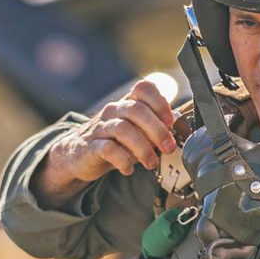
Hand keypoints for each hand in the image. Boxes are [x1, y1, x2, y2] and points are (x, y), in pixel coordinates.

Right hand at [31, 80, 176, 208]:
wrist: (78, 155)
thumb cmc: (114, 142)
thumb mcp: (136, 132)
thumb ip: (155, 129)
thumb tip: (181, 130)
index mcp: (126, 104)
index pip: (143, 89)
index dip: (160, 102)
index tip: (171, 121)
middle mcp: (112, 111)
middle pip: (137, 110)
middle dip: (157, 130)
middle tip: (168, 148)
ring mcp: (100, 127)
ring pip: (123, 129)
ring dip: (143, 148)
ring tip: (151, 163)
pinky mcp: (90, 146)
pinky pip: (107, 149)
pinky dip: (122, 160)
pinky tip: (128, 169)